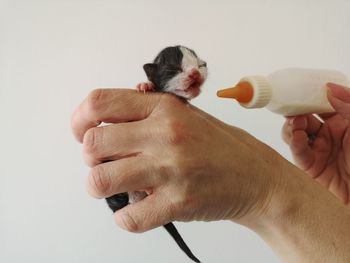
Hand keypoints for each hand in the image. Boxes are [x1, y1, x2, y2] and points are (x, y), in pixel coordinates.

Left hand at [71, 89, 284, 231]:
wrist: (256, 176)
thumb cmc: (218, 145)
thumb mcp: (185, 114)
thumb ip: (145, 113)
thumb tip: (103, 120)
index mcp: (164, 108)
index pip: (99, 103)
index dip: (79, 120)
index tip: (82, 133)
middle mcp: (165, 134)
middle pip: (92, 145)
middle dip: (92, 159)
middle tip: (108, 163)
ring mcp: (171, 170)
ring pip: (100, 181)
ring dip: (102, 187)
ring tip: (120, 187)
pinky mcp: (178, 203)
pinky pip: (128, 218)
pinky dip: (125, 218)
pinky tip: (139, 209)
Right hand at [282, 83, 349, 203]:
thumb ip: (349, 105)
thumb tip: (329, 88)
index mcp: (342, 122)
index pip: (320, 105)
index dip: (309, 97)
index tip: (299, 90)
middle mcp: (328, 135)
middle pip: (304, 117)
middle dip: (296, 111)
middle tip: (292, 108)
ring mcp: (317, 150)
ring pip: (294, 133)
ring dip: (292, 126)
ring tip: (297, 124)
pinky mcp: (309, 165)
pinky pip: (297, 151)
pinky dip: (294, 142)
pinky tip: (297, 137)